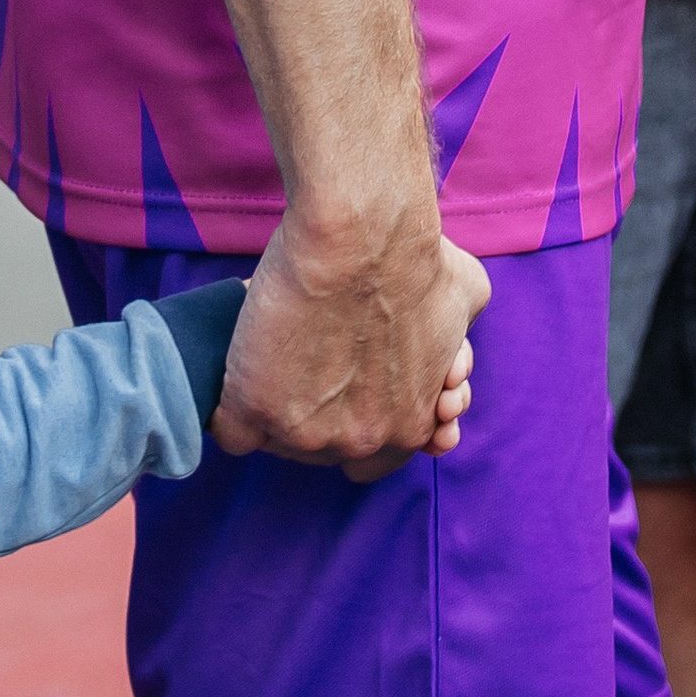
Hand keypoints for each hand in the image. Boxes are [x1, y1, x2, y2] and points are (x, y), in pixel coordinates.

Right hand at [211, 210, 489, 481]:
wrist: (365, 237)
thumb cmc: (418, 259)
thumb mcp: (465, 305)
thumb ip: (456, 341)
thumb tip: (453, 346)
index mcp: (411, 426)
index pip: (375, 459)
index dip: (360, 419)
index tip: (351, 386)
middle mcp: (362, 441)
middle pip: (324, 450)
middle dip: (320, 408)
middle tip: (314, 354)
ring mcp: (306, 433)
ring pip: (276, 441)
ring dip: (273, 402)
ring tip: (283, 345)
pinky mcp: (254, 408)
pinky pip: (232, 433)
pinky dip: (230, 406)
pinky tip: (242, 368)